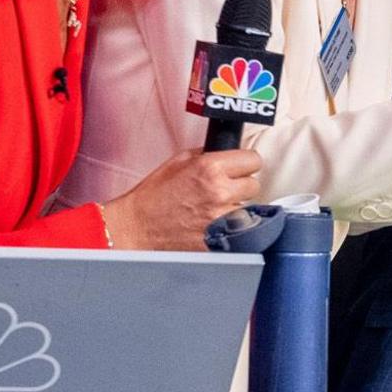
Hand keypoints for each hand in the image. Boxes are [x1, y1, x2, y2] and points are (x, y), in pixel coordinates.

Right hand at [101, 147, 263, 250]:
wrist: (137, 228)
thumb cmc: (153, 196)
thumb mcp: (178, 161)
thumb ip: (208, 154)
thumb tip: (229, 152)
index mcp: (210, 168)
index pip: (253, 160)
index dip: (245, 164)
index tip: (240, 168)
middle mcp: (220, 191)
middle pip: (254, 185)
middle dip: (240, 186)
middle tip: (223, 190)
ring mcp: (222, 218)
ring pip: (248, 209)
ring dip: (235, 208)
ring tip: (213, 210)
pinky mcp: (220, 239)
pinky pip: (239, 230)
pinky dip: (230, 227)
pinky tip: (213, 224)